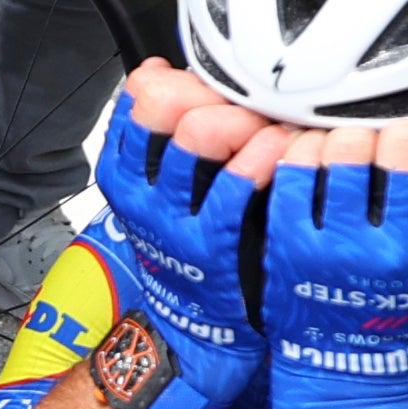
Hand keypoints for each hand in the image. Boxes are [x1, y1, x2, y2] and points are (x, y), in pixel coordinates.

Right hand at [90, 58, 282, 408]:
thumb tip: (153, 72)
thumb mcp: (163, 191)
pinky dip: (260, 157)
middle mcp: (141, 196)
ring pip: (196, 134)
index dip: (182, 81)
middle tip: (251, 97)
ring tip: (270, 119)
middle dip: (212, 91)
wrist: (196, 336)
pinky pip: (231, 186)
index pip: (137, 100)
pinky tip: (281, 147)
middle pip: (161, 106)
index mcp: (125, 176)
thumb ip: (161, 134)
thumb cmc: (192, 256)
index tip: (215, 86)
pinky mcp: (210, 249)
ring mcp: (172, 223)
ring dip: (243, 116)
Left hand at [259, 125, 407, 408]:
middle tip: (401, 153)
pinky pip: (298, 169)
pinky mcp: (293, 246)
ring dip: (357, 140)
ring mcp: (342, 247)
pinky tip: (321, 164)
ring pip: (350, 146)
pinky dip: (307, 153)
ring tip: (361, 155)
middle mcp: (402, 250)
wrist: (357, 370)